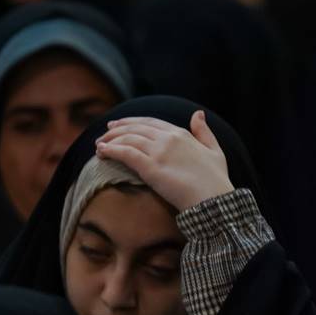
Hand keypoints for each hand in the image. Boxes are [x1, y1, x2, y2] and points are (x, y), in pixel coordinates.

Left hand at [96, 111, 233, 211]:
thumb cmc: (217, 181)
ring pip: (128, 139)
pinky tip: (101, 152)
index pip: (151, 122)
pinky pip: (126, 153)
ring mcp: (159, 152)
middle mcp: (168, 139)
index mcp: (182, 134)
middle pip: (135, 128)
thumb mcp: (215, 152)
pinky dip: (111, 150)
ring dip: (110, 141)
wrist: (215, 201)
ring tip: (98, 146)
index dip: (132, 122)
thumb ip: (204, 132)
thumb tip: (197, 113)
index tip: (118, 125)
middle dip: (116, 130)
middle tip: (104, 134)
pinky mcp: (151, 167)